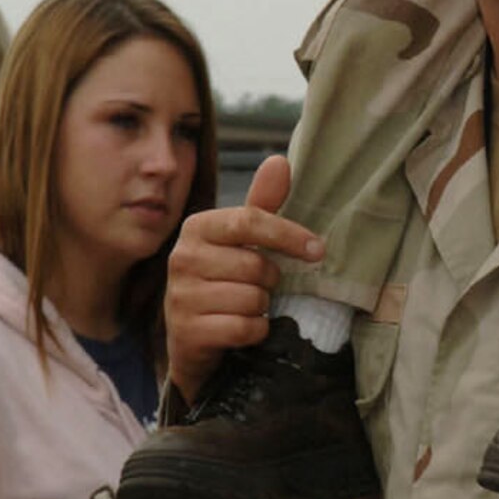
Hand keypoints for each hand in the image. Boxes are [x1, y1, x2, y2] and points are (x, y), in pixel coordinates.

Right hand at [165, 156, 322, 402]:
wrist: (192, 337)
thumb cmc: (223, 279)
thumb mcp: (240, 241)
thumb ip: (261, 204)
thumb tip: (279, 161)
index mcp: (197, 227)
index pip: (249, 221)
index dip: (288, 235)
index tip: (317, 250)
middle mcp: (181, 257)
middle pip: (256, 265)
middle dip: (270, 280)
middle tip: (258, 286)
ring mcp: (180, 296)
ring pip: (252, 299)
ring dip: (261, 307)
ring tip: (244, 306)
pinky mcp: (187, 332)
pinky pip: (244, 328)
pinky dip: (254, 331)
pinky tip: (241, 327)